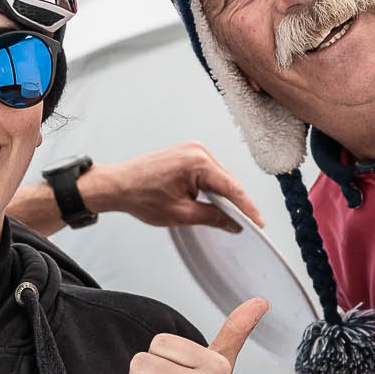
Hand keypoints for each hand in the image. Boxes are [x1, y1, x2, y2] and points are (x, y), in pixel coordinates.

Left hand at [81, 144, 263, 229]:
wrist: (117, 185)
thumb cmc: (139, 194)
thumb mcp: (181, 214)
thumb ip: (212, 217)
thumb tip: (232, 222)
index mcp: (197, 162)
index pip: (232, 188)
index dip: (246, 208)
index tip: (257, 222)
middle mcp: (197, 151)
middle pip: (228, 181)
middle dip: (237, 202)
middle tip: (247, 223)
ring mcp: (191, 150)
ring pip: (219, 177)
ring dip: (225, 195)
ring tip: (232, 216)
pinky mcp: (186, 153)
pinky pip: (208, 172)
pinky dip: (214, 187)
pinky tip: (216, 201)